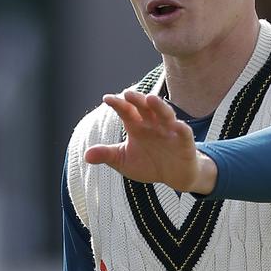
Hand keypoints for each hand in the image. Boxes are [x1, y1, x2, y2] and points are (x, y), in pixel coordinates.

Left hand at [84, 90, 216, 193]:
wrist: (173, 177)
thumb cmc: (148, 164)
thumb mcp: (123, 161)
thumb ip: (107, 155)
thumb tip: (85, 155)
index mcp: (136, 126)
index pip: (126, 111)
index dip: (118, 104)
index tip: (107, 98)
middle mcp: (153, 124)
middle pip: (145, 107)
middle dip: (137, 100)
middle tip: (128, 93)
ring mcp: (169, 131)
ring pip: (165, 114)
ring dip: (159, 106)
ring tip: (151, 99)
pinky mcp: (185, 143)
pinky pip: (183, 133)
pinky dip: (181, 129)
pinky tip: (177, 125)